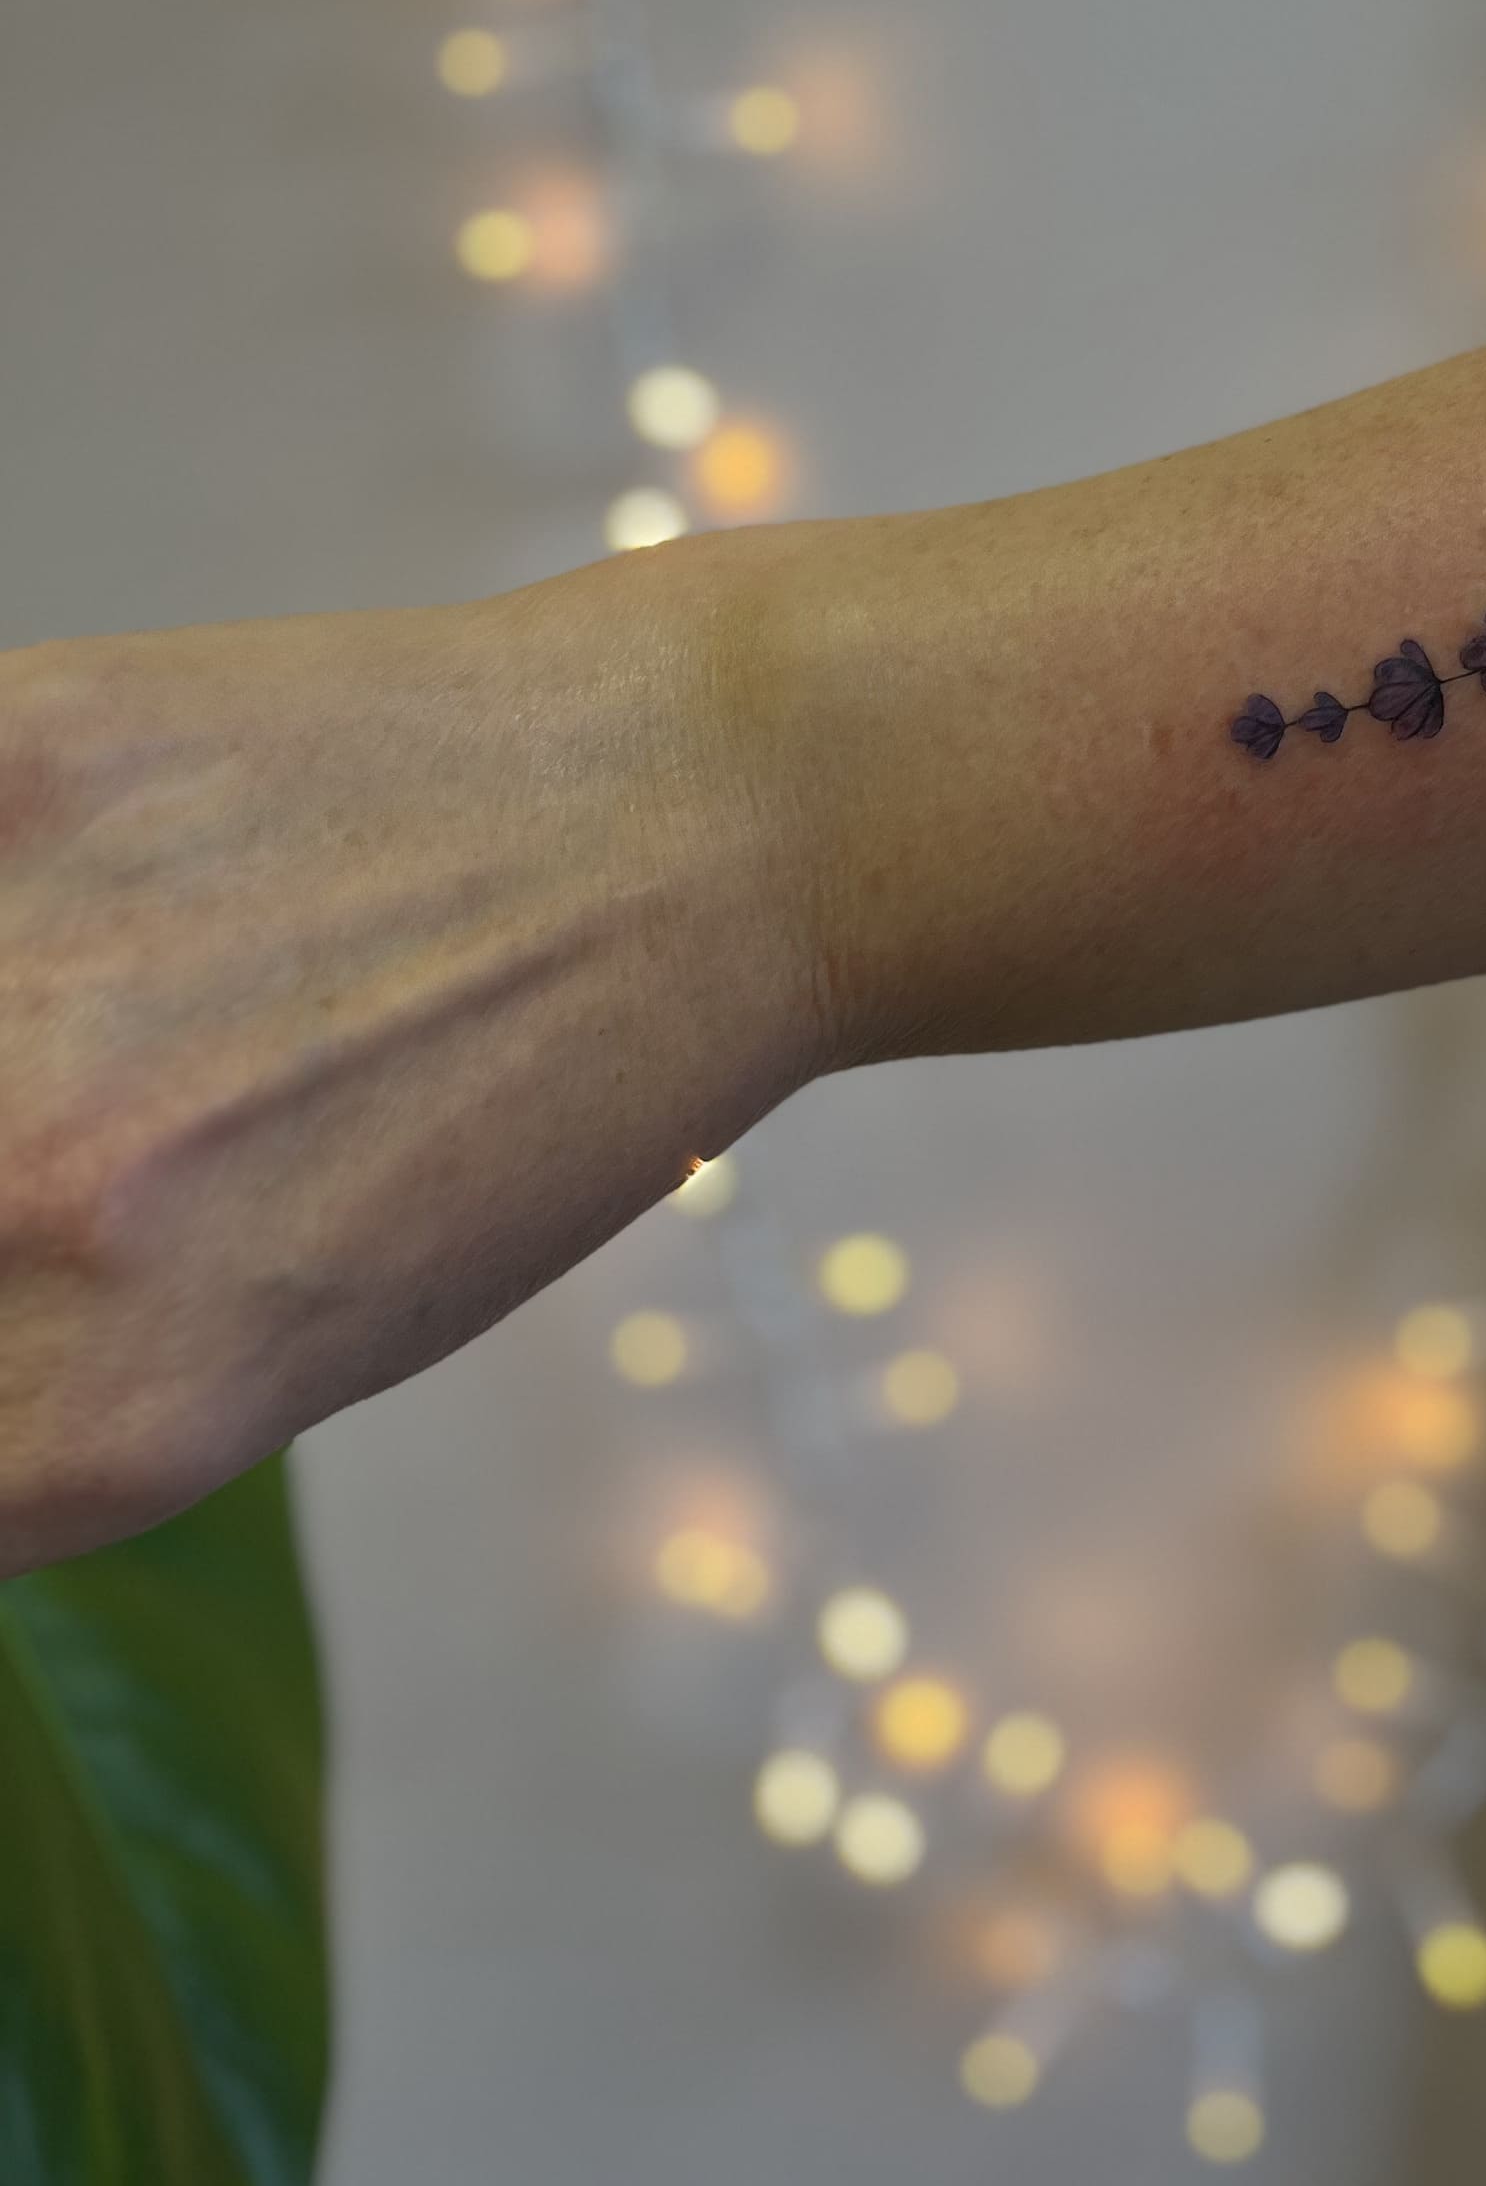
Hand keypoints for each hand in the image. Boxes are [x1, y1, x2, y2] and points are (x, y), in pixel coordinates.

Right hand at [0, 546, 829, 1572]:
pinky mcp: (15, 756)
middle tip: (67, 1122)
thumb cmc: (516, 1101)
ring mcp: (5, 986)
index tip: (16, 1265)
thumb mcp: (273, 1341)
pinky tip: (65, 865)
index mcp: (91, 1429)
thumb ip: (25, 1378)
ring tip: (70, 998)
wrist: (713, 822)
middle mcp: (19, 1232)